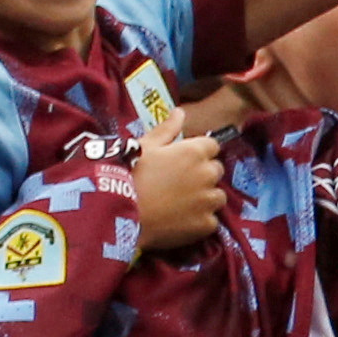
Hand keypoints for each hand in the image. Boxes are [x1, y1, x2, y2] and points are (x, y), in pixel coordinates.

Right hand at [128, 134, 223, 252]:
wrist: (120, 212)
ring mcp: (208, 200)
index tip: (184, 161)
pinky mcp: (206, 224)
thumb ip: (167, 129)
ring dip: (205, 198)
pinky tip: (181, 221)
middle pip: (216, 171)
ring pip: (217, 196)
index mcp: (195, 151)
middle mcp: (207, 174)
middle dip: (203, 174)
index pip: (212, 146)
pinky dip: (200, 221)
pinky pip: (210, 221)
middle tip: (179, 184)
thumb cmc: (130, 174)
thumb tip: (180, 112)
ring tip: (181, 204)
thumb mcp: (145, 146)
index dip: (198, 153)